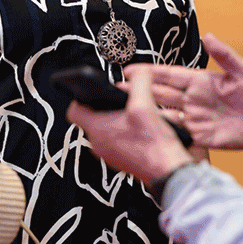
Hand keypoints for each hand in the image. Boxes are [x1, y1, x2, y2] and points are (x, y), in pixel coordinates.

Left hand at [67, 66, 193, 185]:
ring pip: (107, 128)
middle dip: (106, 105)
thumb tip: (140, 72)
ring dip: (118, 117)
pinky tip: (142, 127)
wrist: (169, 171)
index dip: (81, 96)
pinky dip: (126, 130)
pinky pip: (117, 138)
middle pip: (93, 117)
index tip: (93, 91)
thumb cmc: (154, 146)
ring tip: (134, 112)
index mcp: (97, 130)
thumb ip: (140, 82)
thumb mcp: (145, 105)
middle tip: (121, 99)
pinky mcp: (122, 158)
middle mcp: (99, 144)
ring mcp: (110, 153)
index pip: (73, 110)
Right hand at [125, 33, 242, 151]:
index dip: (150, 72)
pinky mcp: (200, 136)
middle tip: (115, 89)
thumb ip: (225, 55)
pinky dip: (163, 132)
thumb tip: (208, 36)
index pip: (170, 75)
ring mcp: (195, 118)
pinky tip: (147, 131)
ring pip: (164, 113)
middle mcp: (193, 99)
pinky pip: (178, 133)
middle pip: (160, 94)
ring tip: (124, 110)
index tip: (129, 70)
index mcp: (200, 81)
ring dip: (146, 112)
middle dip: (139, 91)